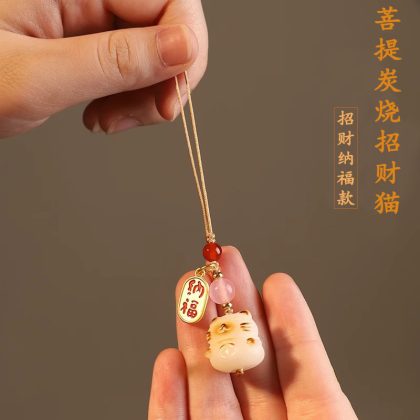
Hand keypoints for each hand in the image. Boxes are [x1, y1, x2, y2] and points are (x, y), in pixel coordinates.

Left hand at [0, 0, 206, 137]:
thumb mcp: (36, 77)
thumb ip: (113, 62)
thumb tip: (184, 49)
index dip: (185, 48)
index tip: (172, 100)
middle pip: (167, 24)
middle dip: (165, 79)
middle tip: (142, 118)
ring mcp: (88, 12)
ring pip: (155, 50)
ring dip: (145, 94)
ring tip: (107, 121)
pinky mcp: (88, 37)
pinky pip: (133, 65)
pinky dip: (129, 98)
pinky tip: (102, 114)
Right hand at [148, 246, 356, 418]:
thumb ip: (315, 380)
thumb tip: (285, 304)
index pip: (297, 363)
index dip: (283, 318)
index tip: (273, 279)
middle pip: (244, 364)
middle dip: (228, 310)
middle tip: (217, 267)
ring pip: (207, 389)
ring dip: (193, 339)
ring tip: (186, 295)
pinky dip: (167, 397)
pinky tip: (168, 361)